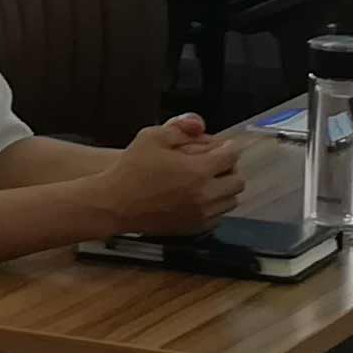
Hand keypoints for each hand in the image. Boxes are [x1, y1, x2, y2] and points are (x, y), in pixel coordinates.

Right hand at [98, 116, 243, 237]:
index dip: (229, 147)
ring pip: (230, 201)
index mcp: (198, 171)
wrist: (115, 205)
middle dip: (231, 169)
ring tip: (210, 180)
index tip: (224, 145)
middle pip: (237, 182)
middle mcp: (205, 195)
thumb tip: (200, 124)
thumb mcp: (152, 137)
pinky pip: (218, 217)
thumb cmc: (131, 170)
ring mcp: (200, 214)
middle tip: (218, 163)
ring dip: (224, 188)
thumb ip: (180, 127)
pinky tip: (201, 197)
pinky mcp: (193, 227)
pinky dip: (215, 206)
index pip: (231, 157)